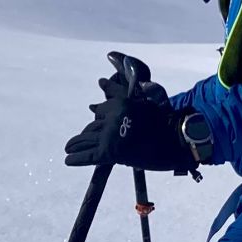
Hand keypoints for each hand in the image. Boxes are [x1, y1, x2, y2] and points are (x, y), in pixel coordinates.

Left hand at [63, 65, 199, 173]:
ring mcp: (109, 136)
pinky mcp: (110, 153)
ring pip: (86, 139)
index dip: (99, 116)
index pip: (101, 111)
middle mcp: (111, 118)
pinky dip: (76, 159)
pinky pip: (87, 157)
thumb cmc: (163, 121)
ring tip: (68, 148)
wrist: (174, 142)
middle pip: (93, 126)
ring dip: (75, 144)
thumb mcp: (143, 102)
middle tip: (79, 139)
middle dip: (88, 133)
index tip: (95, 117)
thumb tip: (101, 81)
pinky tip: (67, 160)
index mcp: (119, 104)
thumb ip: (121, 91)